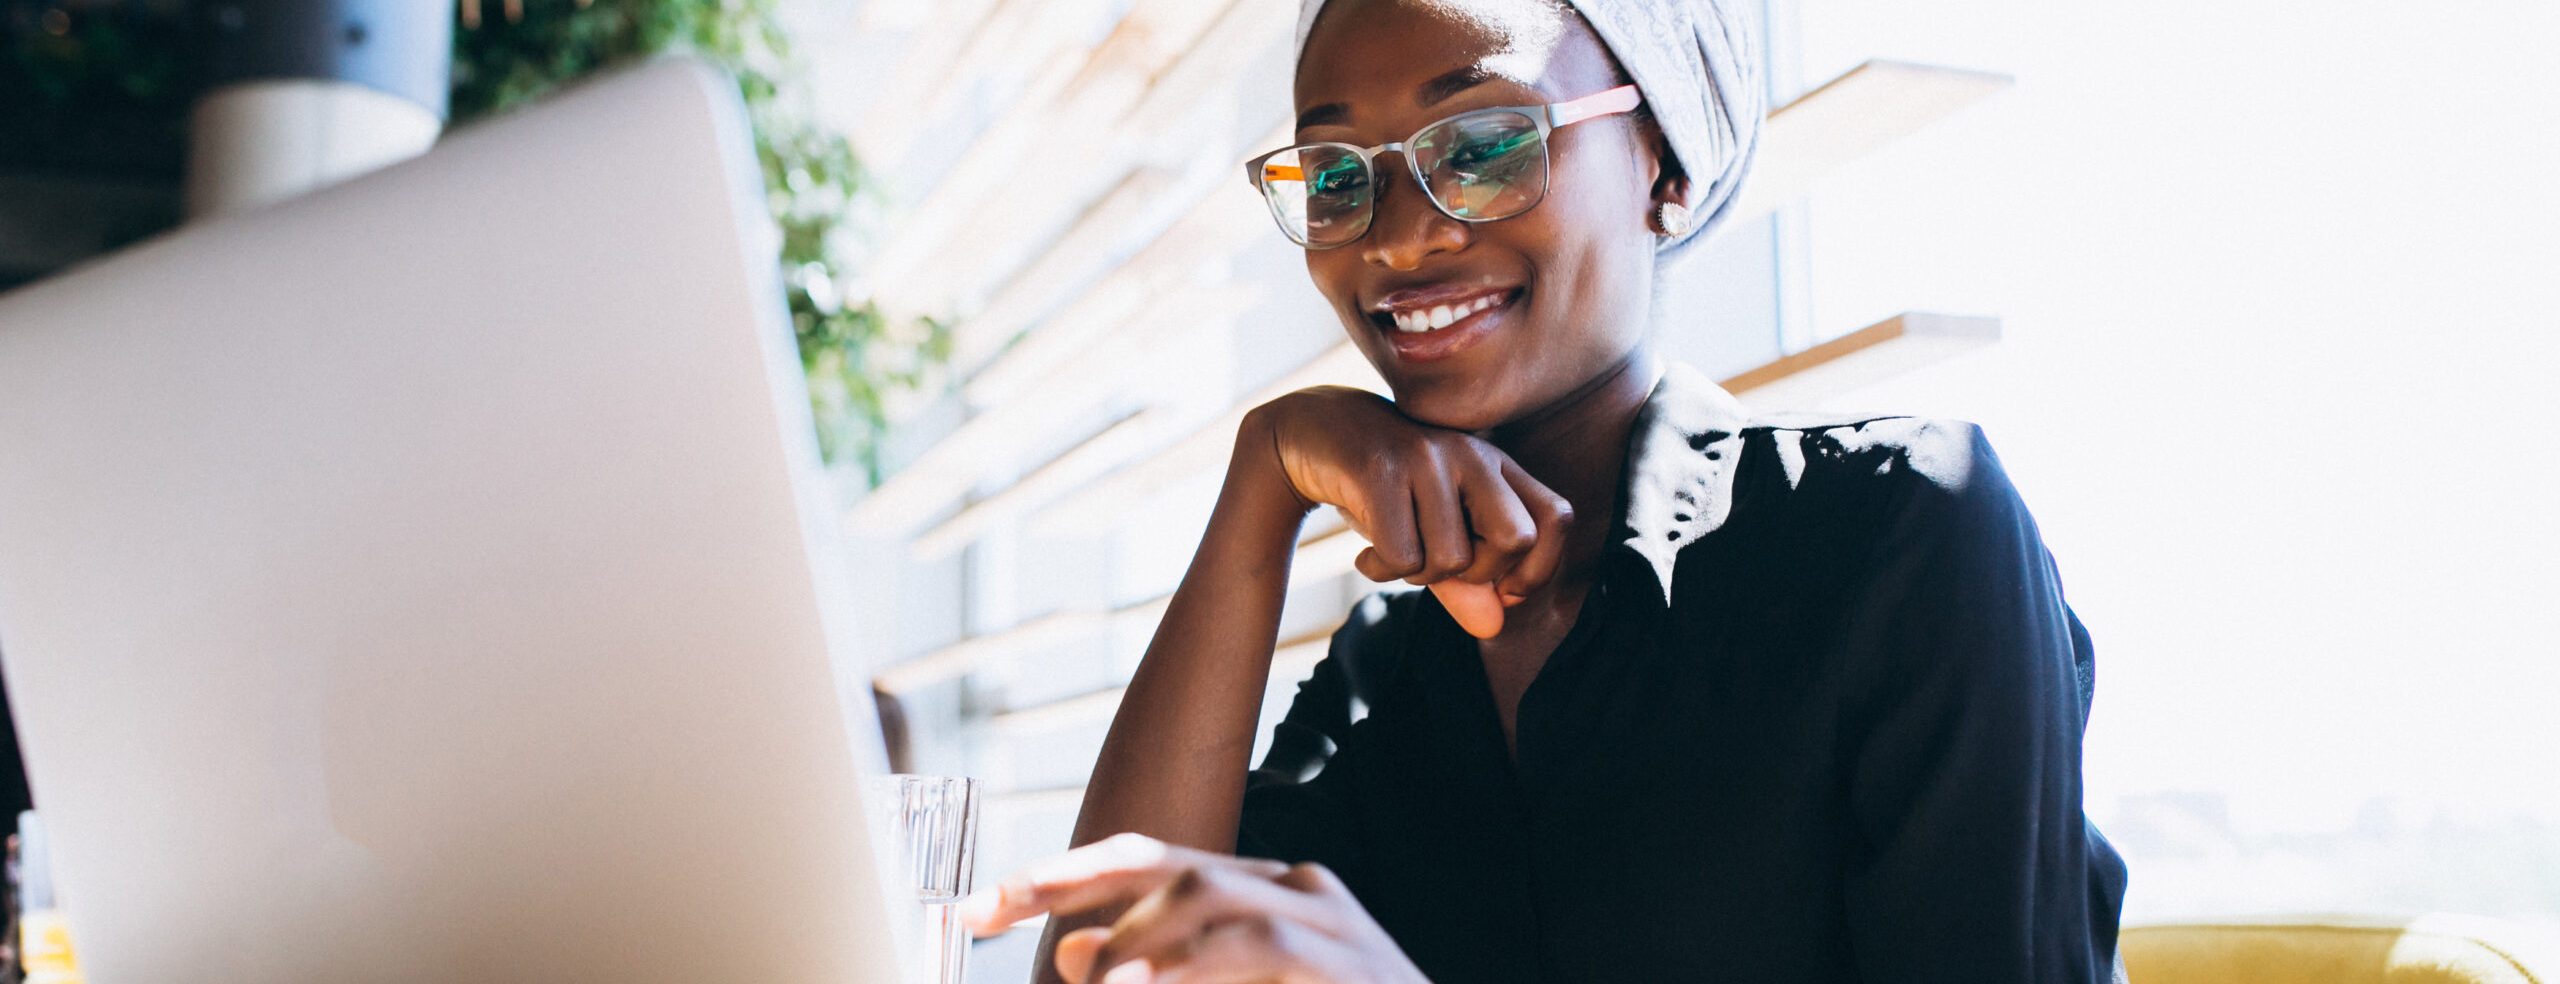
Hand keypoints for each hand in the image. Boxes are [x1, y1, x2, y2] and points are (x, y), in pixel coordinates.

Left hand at [961, 833, 1430, 983]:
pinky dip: (1192, 965)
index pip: (1144, 857)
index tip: (977, 907)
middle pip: (1165, 862)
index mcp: (1261, 891)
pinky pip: (1258, 942)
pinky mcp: (1349, 962)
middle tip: (1011, 933)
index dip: (1056, 876)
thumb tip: (1067, 954)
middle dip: (1071, 889)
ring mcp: (1329, 920)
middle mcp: (1295, 887)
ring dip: (1130, 938)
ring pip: (1205, 891)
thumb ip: (1157, 972)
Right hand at [1244, 387, 1573, 638]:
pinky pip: (1403, 556)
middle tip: (1440, 566)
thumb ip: (1466, 582)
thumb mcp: (1431, 535)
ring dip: (1416, 575)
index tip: (1502, 588)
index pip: (1557, 518)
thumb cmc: (1385, 492)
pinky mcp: (1381, 469)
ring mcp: (1427, 457)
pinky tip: (1366, 555)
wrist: (1312, 434)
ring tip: (1391, 552)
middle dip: (1478, 575)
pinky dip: (1382, 570)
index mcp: (1496, 464)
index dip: (1539, 567)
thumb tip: (1494, 625)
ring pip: (1453, 558)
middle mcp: (1471, 453)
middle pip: (1515, 540)